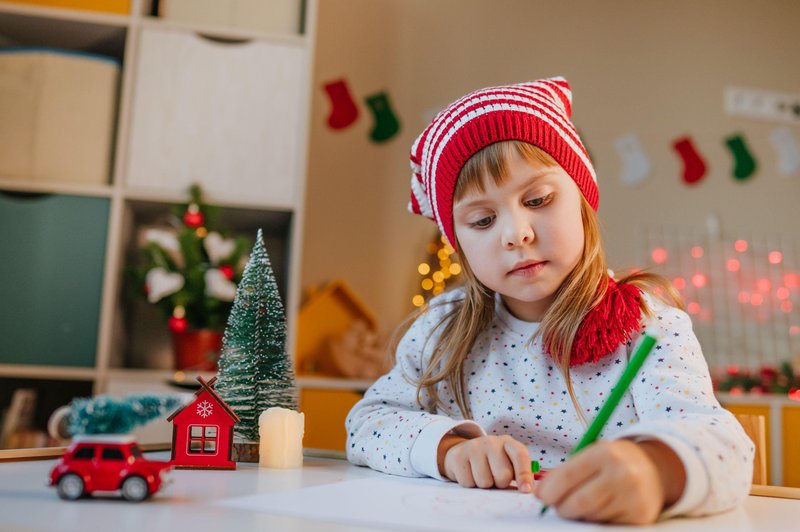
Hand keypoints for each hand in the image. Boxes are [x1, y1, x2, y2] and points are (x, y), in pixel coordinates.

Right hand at [437, 434, 533, 491]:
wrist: (464, 451)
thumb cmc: (492, 462)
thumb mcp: (508, 462)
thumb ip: (519, 474)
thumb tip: (529, 490)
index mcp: (508, 443)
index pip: (520, 455)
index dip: (524, 473)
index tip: (525, 490)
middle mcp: (491, 441)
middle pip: (503, 475)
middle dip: (500, 483)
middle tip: (495, 478)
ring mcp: (473, 446)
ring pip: (484, 482)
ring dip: (484, 485)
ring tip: (482, 475)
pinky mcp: (458, 455)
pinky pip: (468, 482)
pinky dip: (470, 484)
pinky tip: (470, 473)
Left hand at [534, 439, 684, 524]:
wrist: (653, 469)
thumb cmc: (611, 462)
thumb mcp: (591, 456)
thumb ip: (564, 472)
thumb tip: (540, 493)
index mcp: (604, 453)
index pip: (568, 476)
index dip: (549, 490)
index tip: (541, 497)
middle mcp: (622, 474)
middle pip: (578, 502)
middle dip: (561, 508)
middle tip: (557, 506)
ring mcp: (633, 496)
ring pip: (591, 516)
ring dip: (579, 514)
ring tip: (581, 503)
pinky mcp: (641, 516)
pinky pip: (606, 524)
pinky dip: (596, 520)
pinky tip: (600, 508)